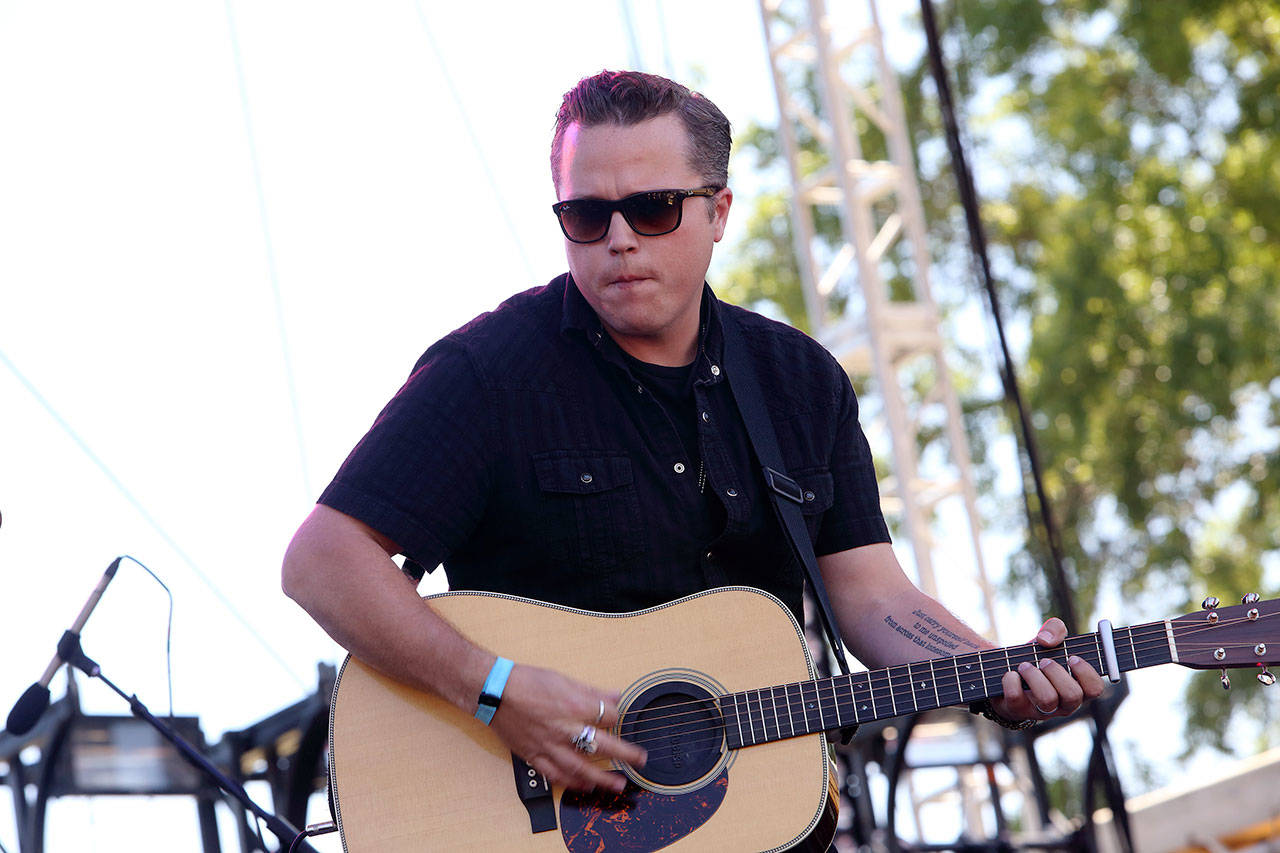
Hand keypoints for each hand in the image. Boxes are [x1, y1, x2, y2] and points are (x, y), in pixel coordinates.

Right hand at [488, 663, 645, 792]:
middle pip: (603, 746)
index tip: (622, 720)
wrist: (494, 691)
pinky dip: (571, 783)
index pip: (609, 716)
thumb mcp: (564, 679)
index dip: (618, 718)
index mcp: (575, 706)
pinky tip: (584, 787)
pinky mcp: (535, 755)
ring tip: (617, 784)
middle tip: (640, 761)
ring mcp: (549, 746)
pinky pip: (556, 775)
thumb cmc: (526, 682)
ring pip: (581, 768)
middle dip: (625, 755)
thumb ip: (592, 692)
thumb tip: (614, 696)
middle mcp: (565, 729)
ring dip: (602, 779)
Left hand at [991, 617, 1105, 722]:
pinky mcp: (1018, 710)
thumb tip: (1046, 639)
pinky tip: (1011, 674)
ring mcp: (1041, 710)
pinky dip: (1011, 681)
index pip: (1095, 689)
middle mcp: (1063, 704)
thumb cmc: (1037, 658)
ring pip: (1048, 699)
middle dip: (1056, 672)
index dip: (1086, 673)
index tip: (1071, 657)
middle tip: (1044, 661)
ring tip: (1024, 666)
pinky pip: (1016, 698)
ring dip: (1034, 676)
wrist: (1007, 673)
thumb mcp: (1049, 640)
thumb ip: (1055, 629)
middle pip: (1072, 695)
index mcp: (1077, 688)